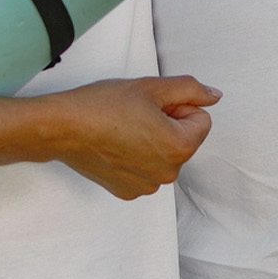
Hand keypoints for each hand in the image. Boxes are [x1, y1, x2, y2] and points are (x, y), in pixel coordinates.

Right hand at [47, 76, 220, 199]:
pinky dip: (137, 157)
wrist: (64, 127)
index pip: (201, 120)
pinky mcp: (128, 191)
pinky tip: (116, 144)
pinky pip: (147, 170)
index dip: (179, 106)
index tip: (153, 104)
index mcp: (179, 147)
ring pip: (165, 155)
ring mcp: (147, 186)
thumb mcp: (152, 87)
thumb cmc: (104, 105)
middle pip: (184, 139)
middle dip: (168, 124)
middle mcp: (167, 173)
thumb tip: (214, 96)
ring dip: (153, 141)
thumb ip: (190, 89)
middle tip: (137, 113)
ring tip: (125, 128)